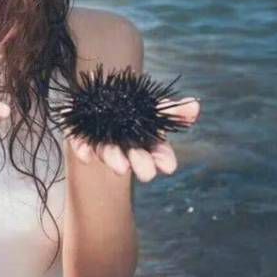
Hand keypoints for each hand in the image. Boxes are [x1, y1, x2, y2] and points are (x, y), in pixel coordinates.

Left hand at [67, 97, 200, 182]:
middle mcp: (124, 148)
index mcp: (145, 143)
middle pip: (135, 159)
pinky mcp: (81, 138)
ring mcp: (102, 145)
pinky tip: (84, 155)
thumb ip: (172, 109)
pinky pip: (80, 145)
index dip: (164, 160)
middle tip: (146, 173)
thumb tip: (195, 105)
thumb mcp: (152, 107)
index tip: (169, 166)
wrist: (96, 102)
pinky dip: (83, 150)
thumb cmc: (129, 110)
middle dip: (141, 166)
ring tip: (120, 166)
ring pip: (109, 154)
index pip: (159, 154)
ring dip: (115, 160)